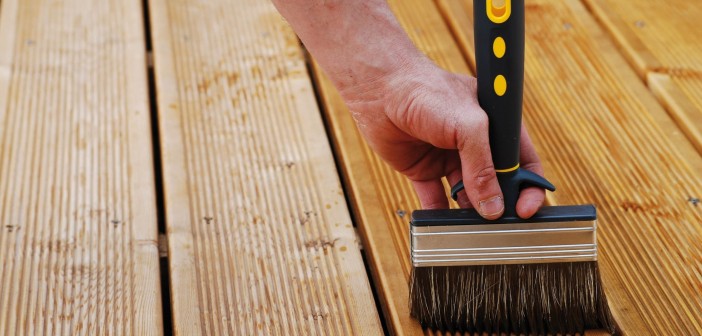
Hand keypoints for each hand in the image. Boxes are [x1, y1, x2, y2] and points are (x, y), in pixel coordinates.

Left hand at [340, 60, 544, 218]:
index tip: (527, 209)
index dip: (529, 186)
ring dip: (470, 213)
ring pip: (467, 194)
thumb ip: (483, 166)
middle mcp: (474, 143)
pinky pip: (434, 198)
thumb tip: (494, 206)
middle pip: (496, 182)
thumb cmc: (426, 91)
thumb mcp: (468, 125)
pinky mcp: (423, 168)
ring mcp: (448, 157)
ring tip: (471, 229)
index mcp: (495, 125)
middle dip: (500, 204)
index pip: (522, 161)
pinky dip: (438, 214)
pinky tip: (442, 227)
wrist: (379, 87)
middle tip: (499, 226)